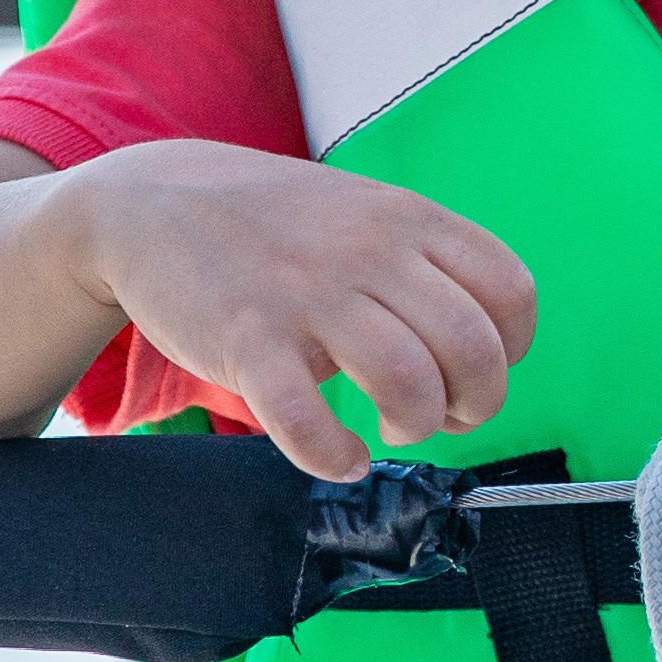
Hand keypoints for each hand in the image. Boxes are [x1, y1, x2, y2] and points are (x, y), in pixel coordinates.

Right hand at [53, 141, 535, 482]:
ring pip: (409, 384)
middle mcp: (368, 251)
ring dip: (415, 428)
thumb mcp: (365, 212)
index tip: (476, 371)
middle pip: (474, 349)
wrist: (149, 204)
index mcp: (409, 219)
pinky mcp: (248, 339)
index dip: (510, 352)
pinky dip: (335, 457)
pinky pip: (308, 421)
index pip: (512, 293)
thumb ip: (425, 263)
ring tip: (390, 428)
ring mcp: (307, 294)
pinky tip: (338, 457)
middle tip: (441, 415)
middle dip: (475, 406)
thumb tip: (481, 351)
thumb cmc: (274, 226)